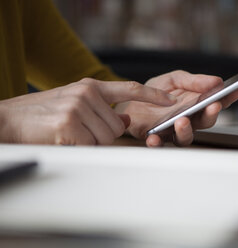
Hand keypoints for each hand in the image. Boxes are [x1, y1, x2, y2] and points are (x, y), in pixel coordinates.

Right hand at [0, 78, 175, 144]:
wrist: (7, 120)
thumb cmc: (40, 114)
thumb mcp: (73, 103)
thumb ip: (101, 109)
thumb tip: (126, 120)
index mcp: (89, 86)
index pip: (129, 88)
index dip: (152, 95)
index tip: (170, 100)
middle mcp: (87, 93)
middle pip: (118, 126)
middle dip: (103, 134)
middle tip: (80, 131)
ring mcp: (78, 107)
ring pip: (107, 137)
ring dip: (91, 142)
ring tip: (69, 134)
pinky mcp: (70, 124)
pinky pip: (91, 145)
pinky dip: (80, 147)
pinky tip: (64, 139)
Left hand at [119, 70, 237, 146]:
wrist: (131, 100)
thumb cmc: (155, 92)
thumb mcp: (175, 79)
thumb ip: (194, 81)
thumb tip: (216, 80)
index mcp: (195, 105)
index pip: (215, 102)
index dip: (228, 98)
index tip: (237, 90)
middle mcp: (188, 120)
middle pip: (205, 122)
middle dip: (211, 114)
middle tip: (213, 105)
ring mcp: (172, 130)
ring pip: (186, 137)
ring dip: (186, 130)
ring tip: (182, 120)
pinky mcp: (156, 137)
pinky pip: (159, 143)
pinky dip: (157, 142)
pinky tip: (154, 137)